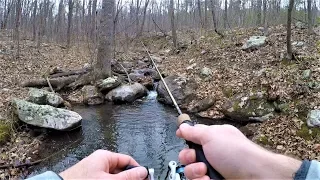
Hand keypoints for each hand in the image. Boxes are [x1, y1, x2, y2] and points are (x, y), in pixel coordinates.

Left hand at [59, 150, 147, 179]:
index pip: (128, 160)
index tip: (146, 178)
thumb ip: (128, 177)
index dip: (138, 170)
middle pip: (121, 169)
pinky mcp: (89, 178)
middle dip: (129, 178)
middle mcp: (100, 162)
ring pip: (113, 177)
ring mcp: (94, 171)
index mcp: (105, 156)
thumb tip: (144, 171)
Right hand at [176, 124, 301, 179]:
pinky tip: (209, 179)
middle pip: (188, 157)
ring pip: (191, 172)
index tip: (184, 140)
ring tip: (205, 171)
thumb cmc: (237, 153)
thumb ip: (194, 131)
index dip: (186, 139)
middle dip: (188, 158)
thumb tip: (182, 126)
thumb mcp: (212, 135)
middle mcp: (212, 154)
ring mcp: (213, 170)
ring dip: (194, 171)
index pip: (193, 138)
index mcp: (213, 139)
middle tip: (196, 159)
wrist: (256, 176)